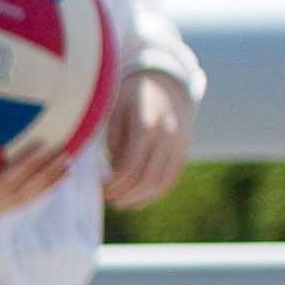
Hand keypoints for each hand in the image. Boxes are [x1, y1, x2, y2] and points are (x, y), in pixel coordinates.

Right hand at [0, 139, 78, 226]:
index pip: (3, 182)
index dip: (26, 165)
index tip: (46, 146)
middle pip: (18, 194)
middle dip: (45, 175)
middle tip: (69, 155)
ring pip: (18, 201)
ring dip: (44, 185)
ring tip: (66, 168)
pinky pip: (10, 205)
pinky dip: (30, 194)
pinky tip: (43, 184)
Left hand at [103, 68, 193, 210]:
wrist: (165, 81)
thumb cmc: (130, 95)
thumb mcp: (114, 110)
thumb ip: (114, 140)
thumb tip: (113, 172)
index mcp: (147, 124)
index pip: (129, 166)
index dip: (114, 183)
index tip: (101, 188)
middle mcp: (167, 135)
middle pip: (146, 178)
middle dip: (125, 194)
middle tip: (108, 200)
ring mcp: (179, 144)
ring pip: (161, 183)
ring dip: (139, 198)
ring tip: (121, 203)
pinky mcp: (184, 150)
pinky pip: (172, 178)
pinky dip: (155, 193)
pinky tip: (138, 198)